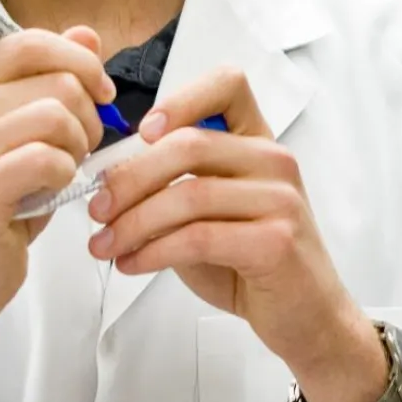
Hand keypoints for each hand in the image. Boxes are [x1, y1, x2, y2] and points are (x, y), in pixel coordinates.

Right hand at [0, 27, 112, 401]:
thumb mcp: (24, 136)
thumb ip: (52, 83)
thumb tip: (87, 33)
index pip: (29, 43)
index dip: (78, 61)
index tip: (99, 94)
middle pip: (57, 81)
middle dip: (88, 119)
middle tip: (77, 154)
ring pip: (57, 118)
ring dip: (77, 152)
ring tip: (61, 177)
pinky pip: (49, 161)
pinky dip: (65, 180)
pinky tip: (49, 196)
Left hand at [84, 67, 386, 401]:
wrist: (305, 317)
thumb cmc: (250, 262)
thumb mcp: (206, 213)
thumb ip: (170, 186)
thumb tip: (105, 179)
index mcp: (258, 141)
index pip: (227, 85)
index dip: (179, 99)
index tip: (141, 132)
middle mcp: (275, 161)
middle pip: (187, 145)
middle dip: (128, 179)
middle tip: (95, 209)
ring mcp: (281, 199)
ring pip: (187, 195)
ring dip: (132, 223)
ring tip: (105, 245)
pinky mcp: (276, 242)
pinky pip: (197, 237)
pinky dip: (153, 251)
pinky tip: (132, 264)